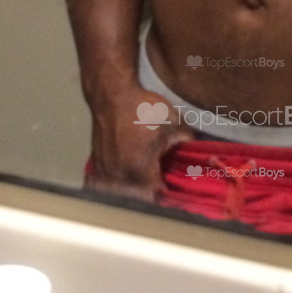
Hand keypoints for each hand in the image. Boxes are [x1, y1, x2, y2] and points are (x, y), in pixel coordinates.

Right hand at [86, 83, 193, 200]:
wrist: (112, 94)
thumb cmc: (142, 108)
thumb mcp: (173, 123)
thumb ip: (187, 141)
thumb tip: (195, 152)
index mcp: (140, 169)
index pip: (157, 196)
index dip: (168, 196)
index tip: (176, 190)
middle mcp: (120, 176)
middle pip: (139, 198)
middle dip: (152, 194)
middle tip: (163, 184)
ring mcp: (105, 171)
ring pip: (122, 193)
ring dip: (135, 190)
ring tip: (146, 181)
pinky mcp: (96, 164)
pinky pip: (108, 183)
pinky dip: (118, 183)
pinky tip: (127, 175)